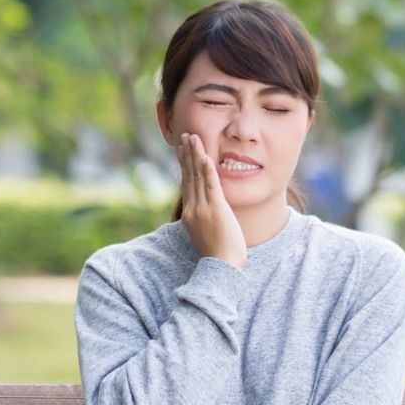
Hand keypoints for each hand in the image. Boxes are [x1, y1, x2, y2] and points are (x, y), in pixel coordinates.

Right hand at [177, 133, 246, 269]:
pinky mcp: (216, 210)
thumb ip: (204, 219)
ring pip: (198, 177)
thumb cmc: (218, 255)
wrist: (221, 268)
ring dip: (196, 155)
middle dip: (187, 154)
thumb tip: (208, 211)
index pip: (186, 184)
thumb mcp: (206, 233)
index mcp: (189, 214)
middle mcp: (192, 209)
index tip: (183, 149)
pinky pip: (211, 186)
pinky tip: (206, 156)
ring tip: (193, 138)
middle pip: (189, 176)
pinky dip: (208, 170)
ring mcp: (203, 209)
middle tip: (185, 136)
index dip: (185, 165)